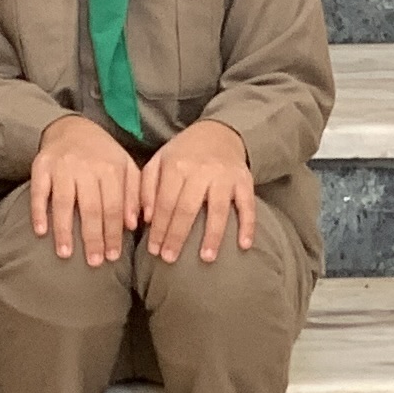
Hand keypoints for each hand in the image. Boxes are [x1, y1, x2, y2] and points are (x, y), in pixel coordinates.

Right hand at [26, 112, 143, 265]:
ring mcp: (61, 166)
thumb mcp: (125, 166)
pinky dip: (38, 211)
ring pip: (63, 202)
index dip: (113, 233)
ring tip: (66, 254)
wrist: (71, 127)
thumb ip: (134, 194)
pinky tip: (41, 231)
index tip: (112, 256)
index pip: (114, 206)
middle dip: (93, 237)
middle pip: (90, 207)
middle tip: (94, 262)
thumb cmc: (102, 154)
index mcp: (110, 167)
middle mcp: (85, 166)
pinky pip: (38, 191)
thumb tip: (134, 224)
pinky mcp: (41, 165)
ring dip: (64, 230)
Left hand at [137, 117, 263, 265]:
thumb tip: (145, 219)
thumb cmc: (184, 154)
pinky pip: (248, 205)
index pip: (165, 202)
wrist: (219, 133)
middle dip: (177, 236)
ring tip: (207, 258)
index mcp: (176, 165)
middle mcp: (201, 170)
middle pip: (187, 208)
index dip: (159, 228)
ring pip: (219, 209)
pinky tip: (244, 245)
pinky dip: (248, 226)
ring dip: (212, 236)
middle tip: (169, 259)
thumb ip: (147, 187)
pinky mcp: (245, 181)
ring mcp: (225, 176)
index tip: (154, 250)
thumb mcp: (160, 161)